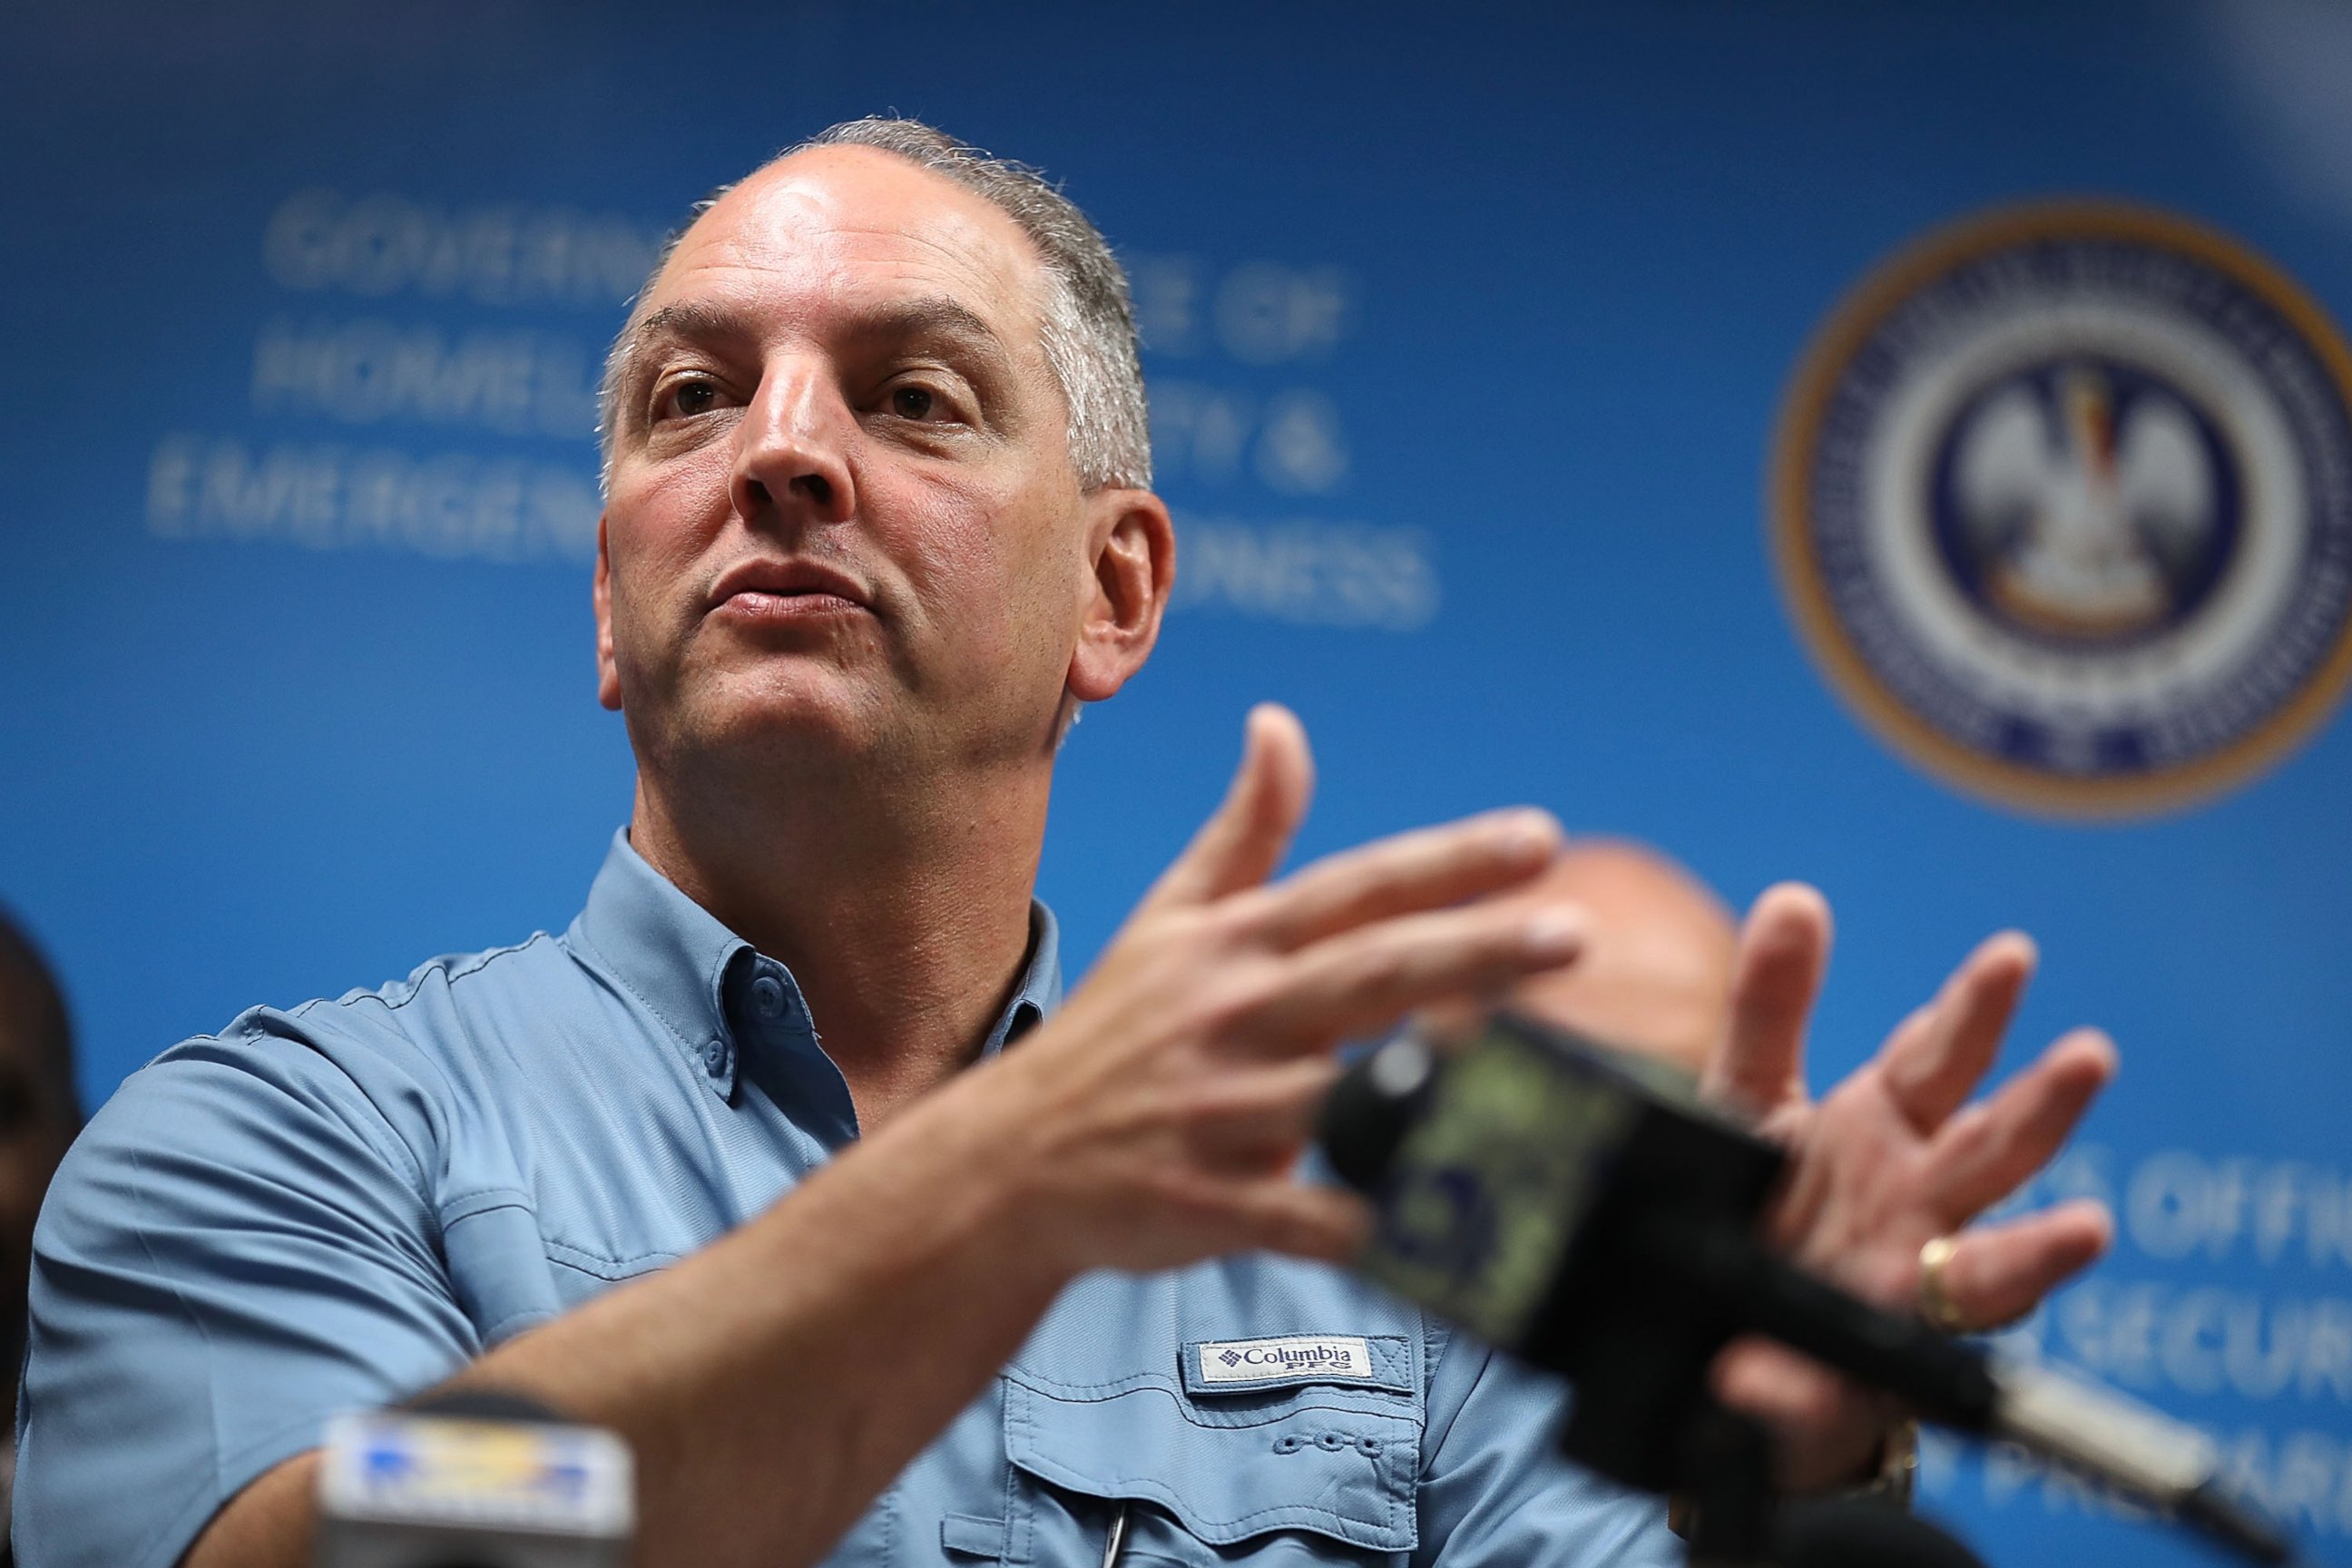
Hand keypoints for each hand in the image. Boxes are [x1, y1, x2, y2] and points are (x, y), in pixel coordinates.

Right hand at [969, 704, 1587, 1278]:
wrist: (1006, 1161)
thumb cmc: (1114, 1035)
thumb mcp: (1169, 921)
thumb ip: (1245, 832)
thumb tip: (1280, 722)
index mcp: (1232, 945)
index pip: (1355, 888)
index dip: (1448, 861)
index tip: (1541, 837)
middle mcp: (1229, 1015)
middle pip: (1367, 975)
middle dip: (1472, 952)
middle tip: (1574, 936)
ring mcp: (1212, 1109)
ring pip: (1338, 1095)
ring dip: (1432, 1090)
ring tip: (1538, 1083)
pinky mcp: (1199, 1200)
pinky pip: (1294, 1215)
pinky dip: (1357, 1223)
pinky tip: (1434, 1231)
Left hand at [1700, 884, 2116, 1490]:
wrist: (1722, 1321)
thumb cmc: (1755, 1199)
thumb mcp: (1744, 1097)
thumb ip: (1769, 1008)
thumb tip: (1798, 898)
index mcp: (1882, 1126)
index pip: (1938, 1058)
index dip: (1974, 1011)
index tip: (2011, 958)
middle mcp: (1916, 1198)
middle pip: (1989, 1147)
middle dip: (2041, 1108)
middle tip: (2088, 1059)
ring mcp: (1909, 1281)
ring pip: (1988, 1262)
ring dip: (2038, 1251)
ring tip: (2087, 1230)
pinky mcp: (1876, 1360)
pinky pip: (1889, 1368)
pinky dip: (1896, 1367)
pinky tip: (1911, 1353)